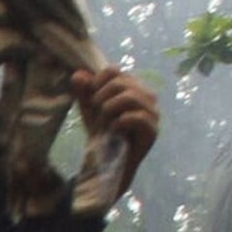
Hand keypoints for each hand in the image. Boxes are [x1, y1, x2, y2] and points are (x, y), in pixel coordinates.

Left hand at [71, 65, 159, 179]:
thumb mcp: (88, 108)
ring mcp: (153, 112)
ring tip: (104, 122)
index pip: (113, 70)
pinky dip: (120, 122)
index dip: (96, 83)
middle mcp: (146, 95)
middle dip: (101, 98)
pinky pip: (137, 117)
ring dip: (110, 109)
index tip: (90, 99)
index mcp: (132, 86)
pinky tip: (114, 129)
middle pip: (120, 82)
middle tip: (96, 113)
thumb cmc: (101, 130)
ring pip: (130, 96)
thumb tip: (77, 75)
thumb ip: (83, 90)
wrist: (107, 160)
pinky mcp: (153, 130)